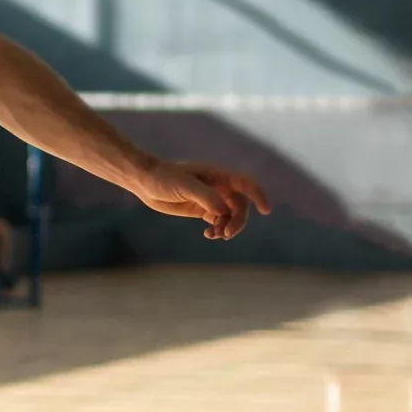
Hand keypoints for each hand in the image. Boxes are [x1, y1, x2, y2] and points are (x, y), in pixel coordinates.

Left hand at [132, 158, 270, 239]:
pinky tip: (208, 234)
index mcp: (218, 175)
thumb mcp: (185, 185)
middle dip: (238, 221)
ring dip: (227, 227)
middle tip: (226, 234)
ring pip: (230, 215)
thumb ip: (206, 197)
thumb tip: (223, 212)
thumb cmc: (164, 177)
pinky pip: (218, 221)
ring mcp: (211, 198)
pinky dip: (217, 229)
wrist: (145, 182)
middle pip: (240, 205)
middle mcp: (218, 186)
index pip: (246, 184)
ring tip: (214, 235)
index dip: (259, 195)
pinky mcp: (202, 209)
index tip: (265, 211)